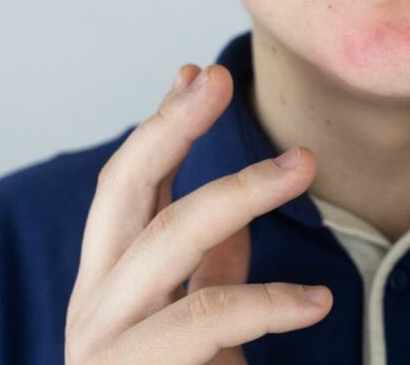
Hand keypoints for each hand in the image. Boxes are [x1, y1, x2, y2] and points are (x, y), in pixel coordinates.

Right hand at [65, 64, 331, 364]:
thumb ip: (210, 267)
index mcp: (110, 279)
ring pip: (166, 241)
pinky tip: (313, 302)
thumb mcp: (194, 322)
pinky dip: (262, 303)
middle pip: (122, 190)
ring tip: (304, 167)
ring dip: (237, 192)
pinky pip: (202, 320)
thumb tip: (242, 213)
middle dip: (172, 127)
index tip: (198, 72)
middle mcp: (95, 300)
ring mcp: (106, 339)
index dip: (161, 124)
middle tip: (221, 78)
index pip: (128, 183)